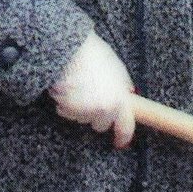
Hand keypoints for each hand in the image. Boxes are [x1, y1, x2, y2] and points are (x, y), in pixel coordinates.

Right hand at [47, 31, 135, 148]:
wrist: (69, 49)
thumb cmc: (92, 55)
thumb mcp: (116, 68)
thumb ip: (122, 86)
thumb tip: (128, 96)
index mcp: (120, 98)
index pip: (126, 126)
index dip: (123, 136)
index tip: (120, 142)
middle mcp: (105, 108)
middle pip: (101, 124)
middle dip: (96, 115)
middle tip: (90, 98)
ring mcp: (86, 111)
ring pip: (82, 118)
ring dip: (79, 108)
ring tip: (77, 87)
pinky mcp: (69, 110)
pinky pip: (66, 112)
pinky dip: (65, 104)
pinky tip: (66, 88)